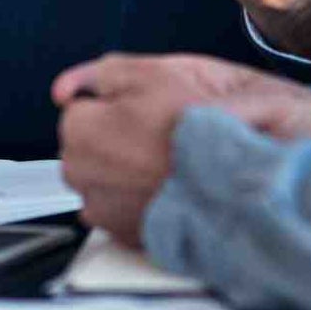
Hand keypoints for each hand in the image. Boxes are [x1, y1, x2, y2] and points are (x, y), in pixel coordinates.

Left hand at [52, 53, 310, 246]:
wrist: (248, 180)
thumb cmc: (205, 125)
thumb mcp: (153, 72)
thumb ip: (97, 75)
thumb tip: (63, 90)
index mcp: (82, 131)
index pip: (79, 112)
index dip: (117, 107)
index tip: (147, 111)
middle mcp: (83, 177)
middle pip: (86, 149)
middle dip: (113, 139)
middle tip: (160, 133)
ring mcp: (103, 211)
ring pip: (101, 180)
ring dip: (124, 170)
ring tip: (169, 162)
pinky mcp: (126, 236)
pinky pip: (121, 209)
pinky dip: (139, 198)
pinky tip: (170, 187)